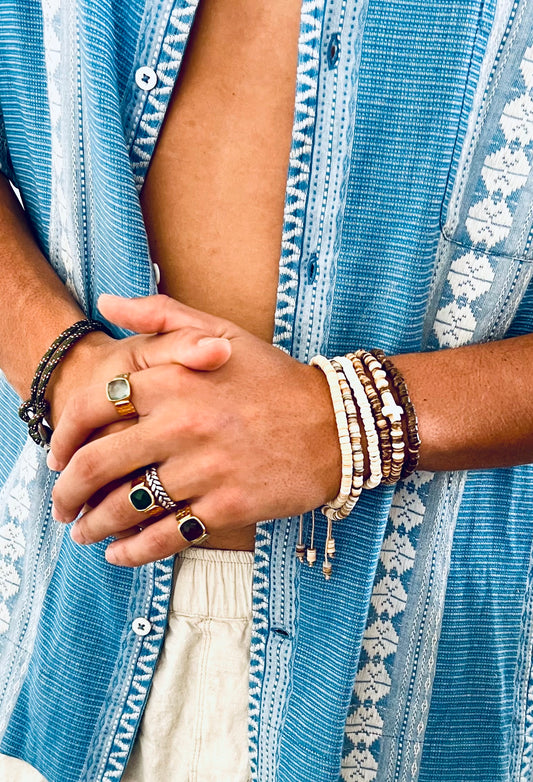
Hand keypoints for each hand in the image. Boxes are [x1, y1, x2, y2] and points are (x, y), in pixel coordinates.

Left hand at [49, 295, 340, 565]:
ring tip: (82, 533)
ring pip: (126, 506)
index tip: (58, 456)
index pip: (93, 407)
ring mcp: (204, 468)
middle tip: (60, 504)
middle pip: (98, 466)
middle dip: (67, 493)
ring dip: (93, 526)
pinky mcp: (227, 505)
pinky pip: (165, 535)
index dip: (64, 436)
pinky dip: (133, 551)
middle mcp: (182, 424)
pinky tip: (118, 555)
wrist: (337, 424)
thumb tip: (107, 303)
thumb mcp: (222, 330)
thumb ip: (160, 315)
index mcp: (174, 379)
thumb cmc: (275, 379)